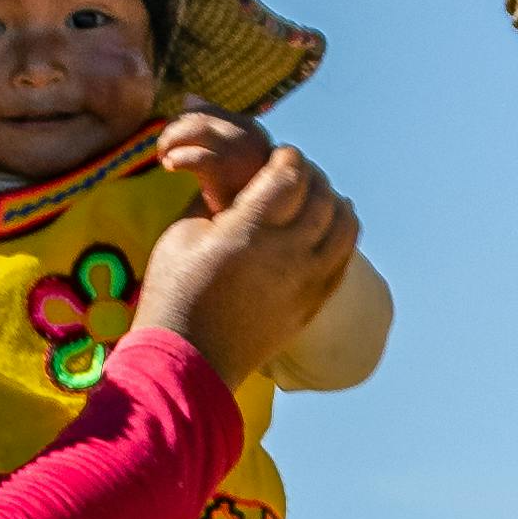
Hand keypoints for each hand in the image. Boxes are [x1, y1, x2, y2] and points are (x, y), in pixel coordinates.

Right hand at [140, 143, 359, 382]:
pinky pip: (344, 259)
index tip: (279, 155)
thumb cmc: (173, 295)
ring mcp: (305, 283)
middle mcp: (285, 255)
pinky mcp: (312, 305)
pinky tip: (329, 228)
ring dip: (333, 202)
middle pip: (321, 195)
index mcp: (247, 232)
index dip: (288, 158)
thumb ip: (214, 200)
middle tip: (296, 171)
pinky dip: (341, 235)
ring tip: (319, 196)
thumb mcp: (180, 234)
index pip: (290, 174)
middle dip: (310, 175)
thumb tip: (234, 179)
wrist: (188, 363)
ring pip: (344, 225)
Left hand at [148, 104, 276, 206]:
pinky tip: (170, 166)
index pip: (209, 112)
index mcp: (249, 129)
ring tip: (163, 157)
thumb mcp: (226, 153)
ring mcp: (242, 155)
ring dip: (172, 140)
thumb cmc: (236, 189)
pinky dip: (179, 158)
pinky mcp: (230, 176)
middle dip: (174, 130)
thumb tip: (188, 98)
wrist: (250, 227)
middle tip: (162, 149)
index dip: (183, 121)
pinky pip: (198, 157)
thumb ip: (210, 126)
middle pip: (201, 119)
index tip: (172, 139)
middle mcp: (250, 137)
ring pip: (198, 131)